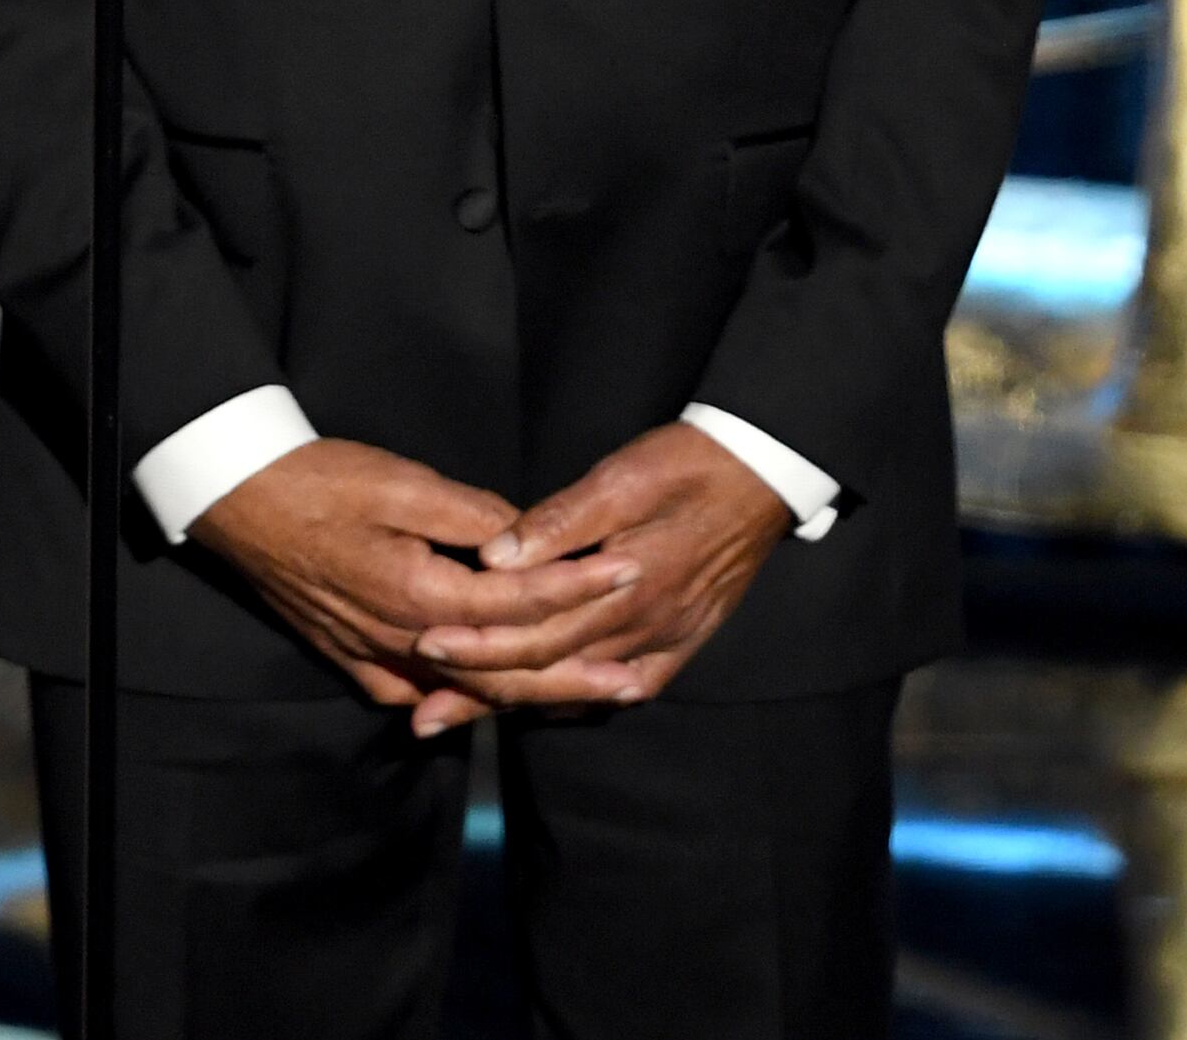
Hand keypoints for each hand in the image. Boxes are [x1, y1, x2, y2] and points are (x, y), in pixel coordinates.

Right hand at [191, 440, 642, 716]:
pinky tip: (497, 703)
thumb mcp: (400, 483)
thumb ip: (471, 515)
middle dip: (575, 675)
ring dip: (531, 698)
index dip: (579, 589)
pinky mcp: (355, 660)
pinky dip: (469, 701)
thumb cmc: (318, 482)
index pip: (518, 604)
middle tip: (633, 677)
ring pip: (468, 694)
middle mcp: (402, 643)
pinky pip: (424, 695)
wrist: (238, 500)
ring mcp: (375, 660)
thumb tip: (526, 535)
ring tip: (583, 698)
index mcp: (418, 596)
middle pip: (505, 674)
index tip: (628, 573)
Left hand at [404, 422, 788, 733]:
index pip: (535, 633)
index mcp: (622, 590)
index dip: (476, 645)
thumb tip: (495, 557)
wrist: (763, 475)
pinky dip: (588, 699)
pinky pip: (631, 685)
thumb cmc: (686, 466)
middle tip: (423, 712)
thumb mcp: (622, 479)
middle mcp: (642, 629)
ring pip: (582, 686)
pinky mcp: (685, 640)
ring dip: (523, 705)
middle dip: (483, 690)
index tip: (424, 647)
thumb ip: (559, 521)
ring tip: (466, 719)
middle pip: (550, 671)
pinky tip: (558, 709)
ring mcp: (666, 640)